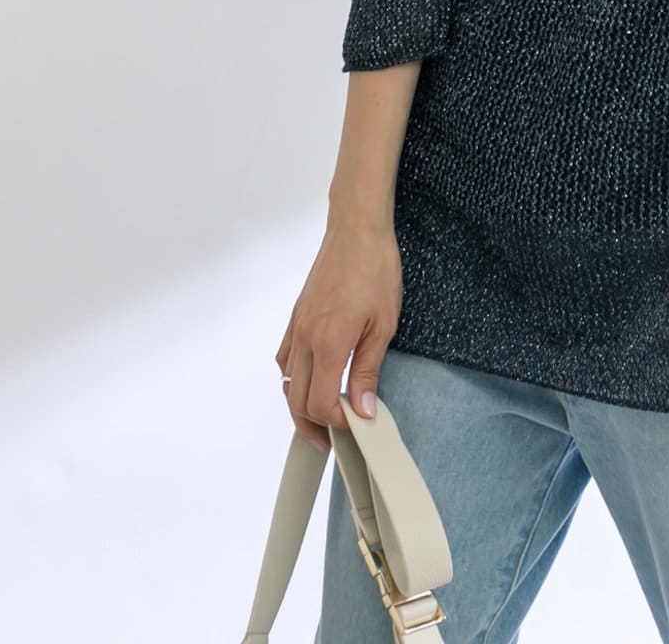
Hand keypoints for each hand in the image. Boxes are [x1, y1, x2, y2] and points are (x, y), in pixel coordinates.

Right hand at [275, 216, 402, 454]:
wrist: (357, 229)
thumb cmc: (375, 268)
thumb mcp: (383, 324)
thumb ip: (369, 370)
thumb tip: (363, 409)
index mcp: (328, 343)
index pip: (320, 403)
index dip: (336, 423)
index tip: (356, 425)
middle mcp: (305, 338)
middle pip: (296, 400)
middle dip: (312, 426)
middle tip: (332, 439)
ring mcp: (297, 326)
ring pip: (287, 381)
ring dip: (300, 404)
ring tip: (322, 417)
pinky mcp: (296, 316)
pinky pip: (285, 357)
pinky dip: (293, 378)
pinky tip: (310, 379)